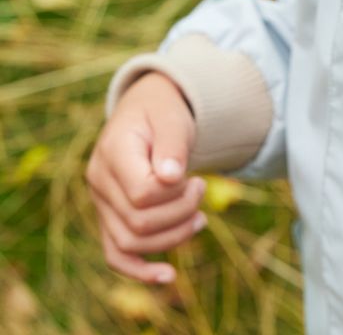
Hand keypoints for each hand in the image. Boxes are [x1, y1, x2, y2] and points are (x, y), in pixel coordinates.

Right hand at [86, 71, 205, 283]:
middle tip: (201, 189)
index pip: (142, 194)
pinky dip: (139, 270)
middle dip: (180, 213)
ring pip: (130, 243)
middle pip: (138, 223)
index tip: (193, 177)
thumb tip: (172, 177)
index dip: (175, 194)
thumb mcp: (172, 116)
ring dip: (173, 237)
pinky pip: (116, 254)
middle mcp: (99, 183)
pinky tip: (168, 276)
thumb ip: (172, 144)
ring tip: (200, 218)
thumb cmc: (163, 110)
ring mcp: (101, 203)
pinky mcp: (110, 217)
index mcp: (112, 153)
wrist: (147, 108)